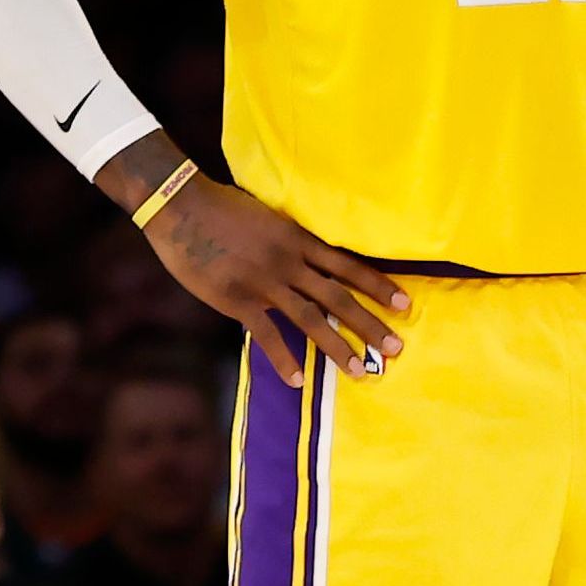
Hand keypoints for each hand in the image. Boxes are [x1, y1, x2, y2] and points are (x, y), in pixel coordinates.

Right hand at [133, 166, 410, 386]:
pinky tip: (299, 379)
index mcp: (297, 239)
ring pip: (310, 319)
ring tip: (359, 370)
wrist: (181, 207)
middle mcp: (289, 263)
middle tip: (395, 348)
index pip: (347, 266)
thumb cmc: (221, 206)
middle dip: (369, 324)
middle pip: (338, 298)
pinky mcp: (238, 299)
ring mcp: (264, 283)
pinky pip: (267, 335)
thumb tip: (306, 257)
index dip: (377, 285)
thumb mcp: (267, 216)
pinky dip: (284, 358)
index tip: (404, 303)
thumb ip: (288, 239)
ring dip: (337, 347)